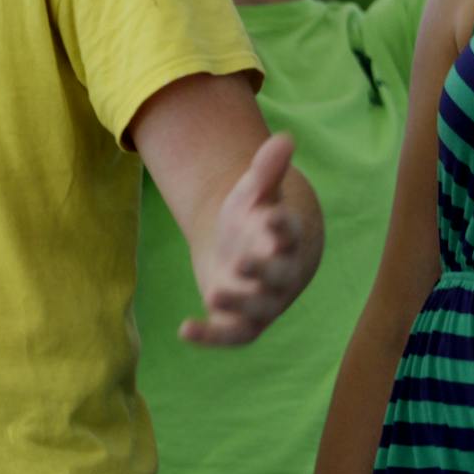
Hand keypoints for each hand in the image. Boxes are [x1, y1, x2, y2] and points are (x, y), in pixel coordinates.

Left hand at [181, 133, 318, 345]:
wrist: (252, 259)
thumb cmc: (254, 222)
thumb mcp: (255, 193)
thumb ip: (267, 169)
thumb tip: (285, 137)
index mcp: (285, 241)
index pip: (290, 234)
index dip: (283, 227)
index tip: (273, 218)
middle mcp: (279, 275)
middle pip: (277, 276)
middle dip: (262, 270)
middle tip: (242, 260)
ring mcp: (262, 302)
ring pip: (256, 309)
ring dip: (237, 303)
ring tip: (213, 292)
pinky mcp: (240, 324)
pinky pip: (229, 336)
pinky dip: (209, 336)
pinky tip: (183, 330)